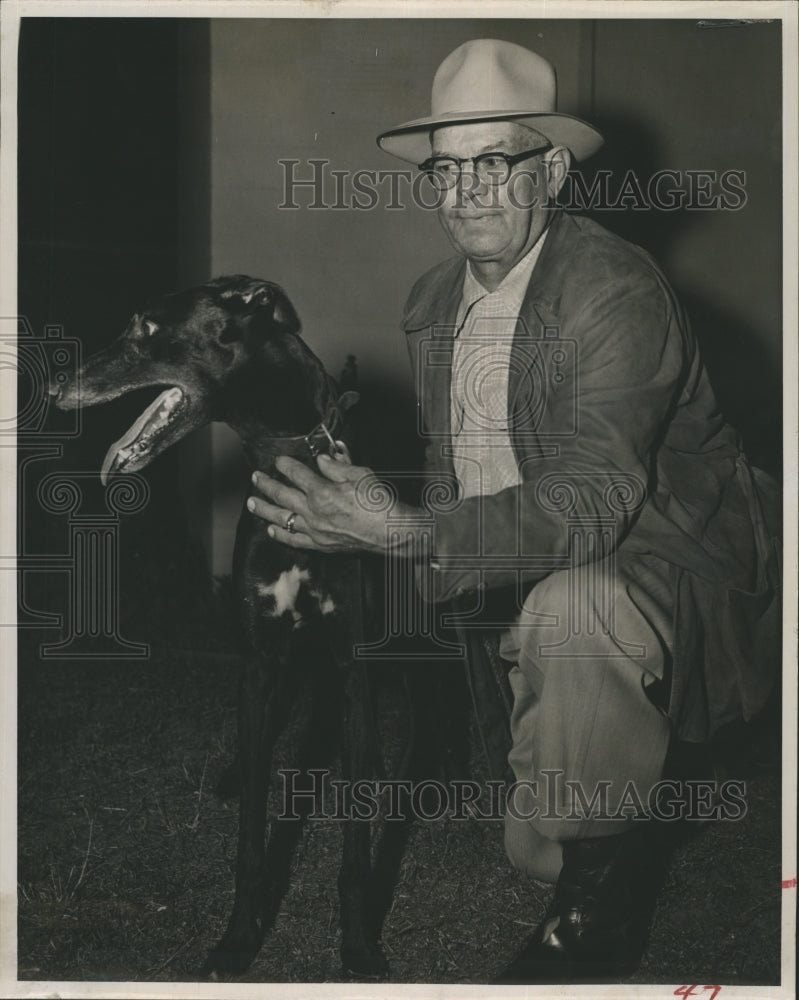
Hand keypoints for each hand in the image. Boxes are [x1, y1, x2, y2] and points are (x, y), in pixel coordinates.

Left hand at [248, 453, 414, 553]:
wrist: (390, 531)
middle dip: (266, 483)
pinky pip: (294, 540)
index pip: (296, 473)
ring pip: (281, 518)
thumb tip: (323, 458)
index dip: (285, 464)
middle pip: (281, 494)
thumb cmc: (378, 501)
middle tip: (255, 477)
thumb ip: (337, 465)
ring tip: (251, 502)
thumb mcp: (360, 473)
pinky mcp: (320, 545)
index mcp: (321, 490)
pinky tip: (271, 530)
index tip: (279, 460)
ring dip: (263, 509)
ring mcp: (314, 530)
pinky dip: (280, 535)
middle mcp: (312, 511)